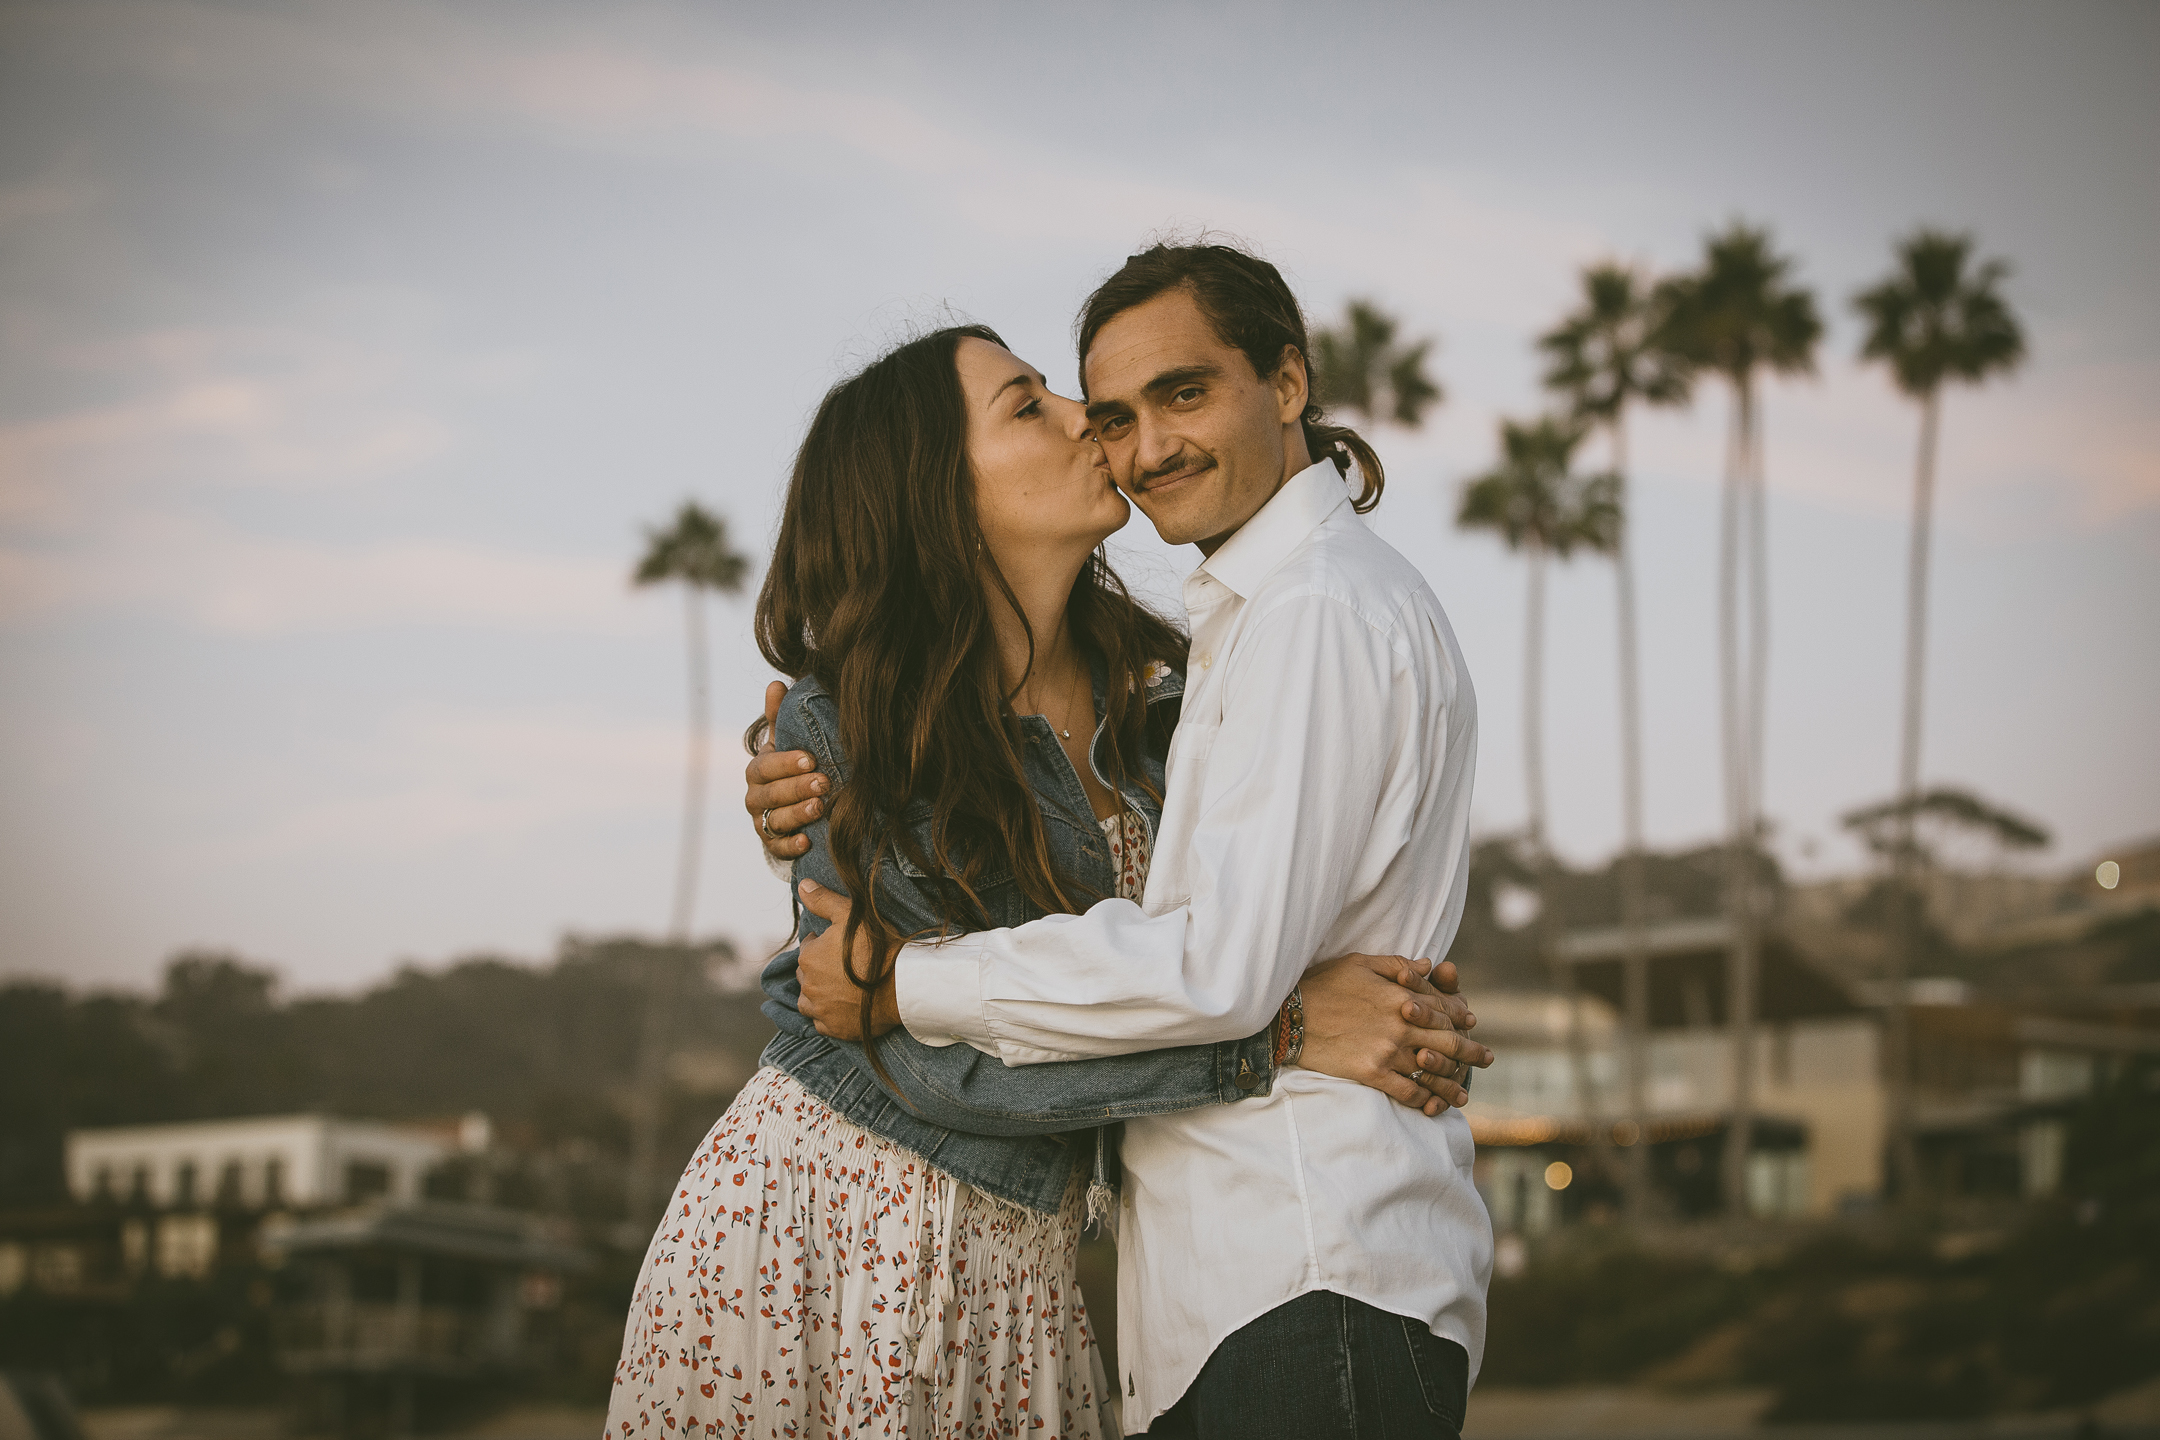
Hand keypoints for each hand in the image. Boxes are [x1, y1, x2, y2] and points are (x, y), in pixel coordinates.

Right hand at [747, 680, 825, 861]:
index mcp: (759, 770)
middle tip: (824, 783)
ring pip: (775, 821)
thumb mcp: (787, 741)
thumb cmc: (793, 766)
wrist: (793, 804)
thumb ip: (780, 716)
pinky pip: (777, 848)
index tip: (810, 759)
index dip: (786, 764)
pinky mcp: (772, 844)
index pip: (766, 766)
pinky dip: (790, 846)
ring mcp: (762, 822)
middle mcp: (756, 797)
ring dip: (797, 815)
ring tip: (820, 808)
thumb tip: (776, 684)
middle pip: (771, 794)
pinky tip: (807, 841)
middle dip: (797, 788)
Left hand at [793, 879, 900, 1040]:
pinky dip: (829, 1015)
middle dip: (820, 969)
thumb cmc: (878, 948)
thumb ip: (823, 900)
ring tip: (842, 987)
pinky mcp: (833, 1029)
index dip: (824, 944)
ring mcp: (820, 1010)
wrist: (903, 984)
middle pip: (808, 975)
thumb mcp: (851, 915)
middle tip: (845, 966)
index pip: (809, 948)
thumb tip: (802, 885)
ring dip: (820, 993)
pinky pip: (823, 1022)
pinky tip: (845, 1006)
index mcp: (808, 957)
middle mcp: (808, 986)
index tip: (843, 946)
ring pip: (810, 1000)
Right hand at [1296, 953, 1493, 1116]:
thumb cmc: (1323, 984)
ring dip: (1453, 1083)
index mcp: (1401, 997)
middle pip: (1448, 1043)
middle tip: (1487, 1059)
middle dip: (1471, 1052)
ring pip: (1432, 1072)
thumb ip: (1399, 965)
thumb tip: (1428, 965)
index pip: (1443, 1009)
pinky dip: (1425, 1100)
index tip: (1472, 1023)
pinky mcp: (1372, 1074)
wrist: (1289, 1018)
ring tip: (1464, 1093)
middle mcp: (1401, 1026)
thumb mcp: (1360, 963)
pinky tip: (1434, 1106)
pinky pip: (1408, 1092)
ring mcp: (1387, 1052)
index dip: (1461, 1017)